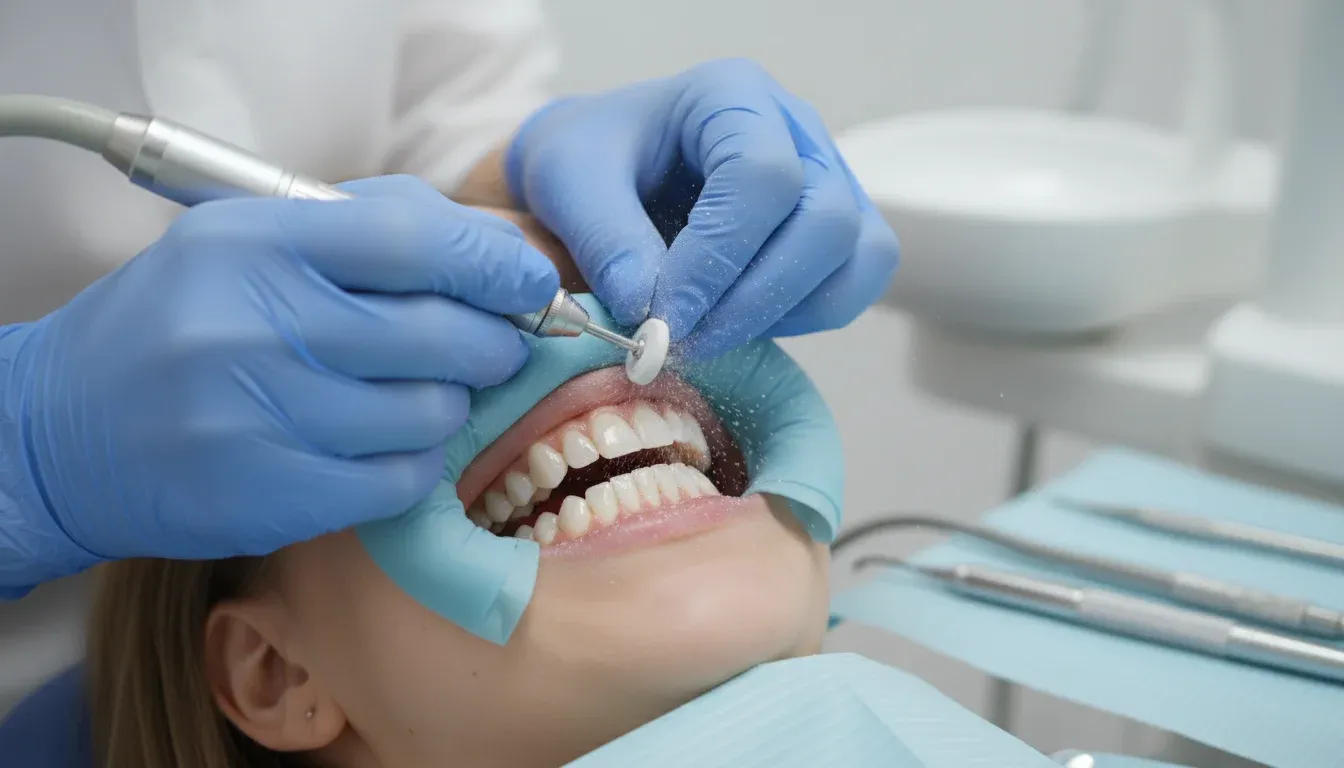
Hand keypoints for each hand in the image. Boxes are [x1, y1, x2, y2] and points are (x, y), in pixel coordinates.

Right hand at [0, 176, 558, 589]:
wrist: (59, 432)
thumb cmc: (179, 324)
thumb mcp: (248, 242)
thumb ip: (370, 228)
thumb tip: (497, 249)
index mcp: (255, 244)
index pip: (416, 241)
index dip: (497, 265)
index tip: (532, 284)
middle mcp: (255, 325)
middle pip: (441, 334)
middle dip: (493, 344)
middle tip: (493, 349)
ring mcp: (259, 417)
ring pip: (429, 413)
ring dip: (448, 406)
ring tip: (418, 396)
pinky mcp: (268, 495)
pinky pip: (398, 480)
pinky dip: (412, 463)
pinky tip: (383, 446)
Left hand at [506, 58, 899, 358]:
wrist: (605, 169)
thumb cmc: (589, 161)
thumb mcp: (567, 183)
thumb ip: (604, 239)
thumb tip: (648, 308)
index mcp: (732, 94)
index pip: (762, 176)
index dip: (718, 258)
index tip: (662, 315)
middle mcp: (797, 129)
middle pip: (825, 220)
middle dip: (754, 298)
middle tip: (684, 341)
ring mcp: (828, 177)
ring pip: (856, 256)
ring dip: (782, 314)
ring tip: (706, 334)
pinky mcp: (837, 229)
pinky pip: (854, 284)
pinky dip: (802, 319)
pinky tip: (737, 322)